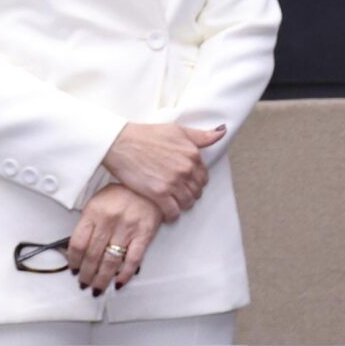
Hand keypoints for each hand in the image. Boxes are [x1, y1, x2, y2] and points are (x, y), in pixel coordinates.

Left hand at [66, 185, 164, 294]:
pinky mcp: (144, 235)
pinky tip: (119, 282)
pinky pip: (132, 260)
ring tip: (98, 287)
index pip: (78, 243)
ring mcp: (127, 229)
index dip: (73, 261)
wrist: (151, 187)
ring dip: (102, 279)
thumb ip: (88, 223)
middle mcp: (109, 221)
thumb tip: (78, 250)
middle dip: (86, 274)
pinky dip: (125, 275)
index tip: (74, 269)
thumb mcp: (99, 201)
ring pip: (110, 261)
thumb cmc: (124, 194)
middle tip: (85, 283)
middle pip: (92, 255)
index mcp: (94, 212)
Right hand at [101, 121, 222, 214]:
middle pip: (197, 191)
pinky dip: (171, 215)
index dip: (196, 181)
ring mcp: (173, 183)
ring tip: (175, 203)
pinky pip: (173, 212)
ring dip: (183, 205)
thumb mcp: (178, 130)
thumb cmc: (147, 135)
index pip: (204, 176)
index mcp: (193, 154)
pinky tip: (167, 213)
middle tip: (181, 195)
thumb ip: (201, 135)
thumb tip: (222, 132)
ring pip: (187, 203)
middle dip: (191, 194)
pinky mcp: (159, 194)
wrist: (122, 143)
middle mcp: (186, 169)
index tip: (189, 183)